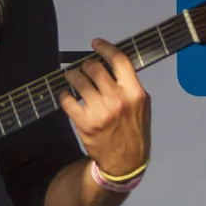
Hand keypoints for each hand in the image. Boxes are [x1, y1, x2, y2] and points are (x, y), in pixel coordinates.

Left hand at [61, 39, 150, 177]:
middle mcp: (117, 100)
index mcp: (135, 93)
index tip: (96, 43)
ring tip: (72, 77)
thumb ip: (129, 84)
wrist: (125, 161)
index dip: (105, 48)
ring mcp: (100, 112)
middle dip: (86, 65)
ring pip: (78, 81)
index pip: (119, 61)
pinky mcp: (85, 123)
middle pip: (94, 68)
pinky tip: (68, 95)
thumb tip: (110, 62)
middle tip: (83, 68)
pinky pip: (67, 100)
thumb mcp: (141, 106)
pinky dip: (65, 95)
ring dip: (72, 75)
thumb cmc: (133, 129)